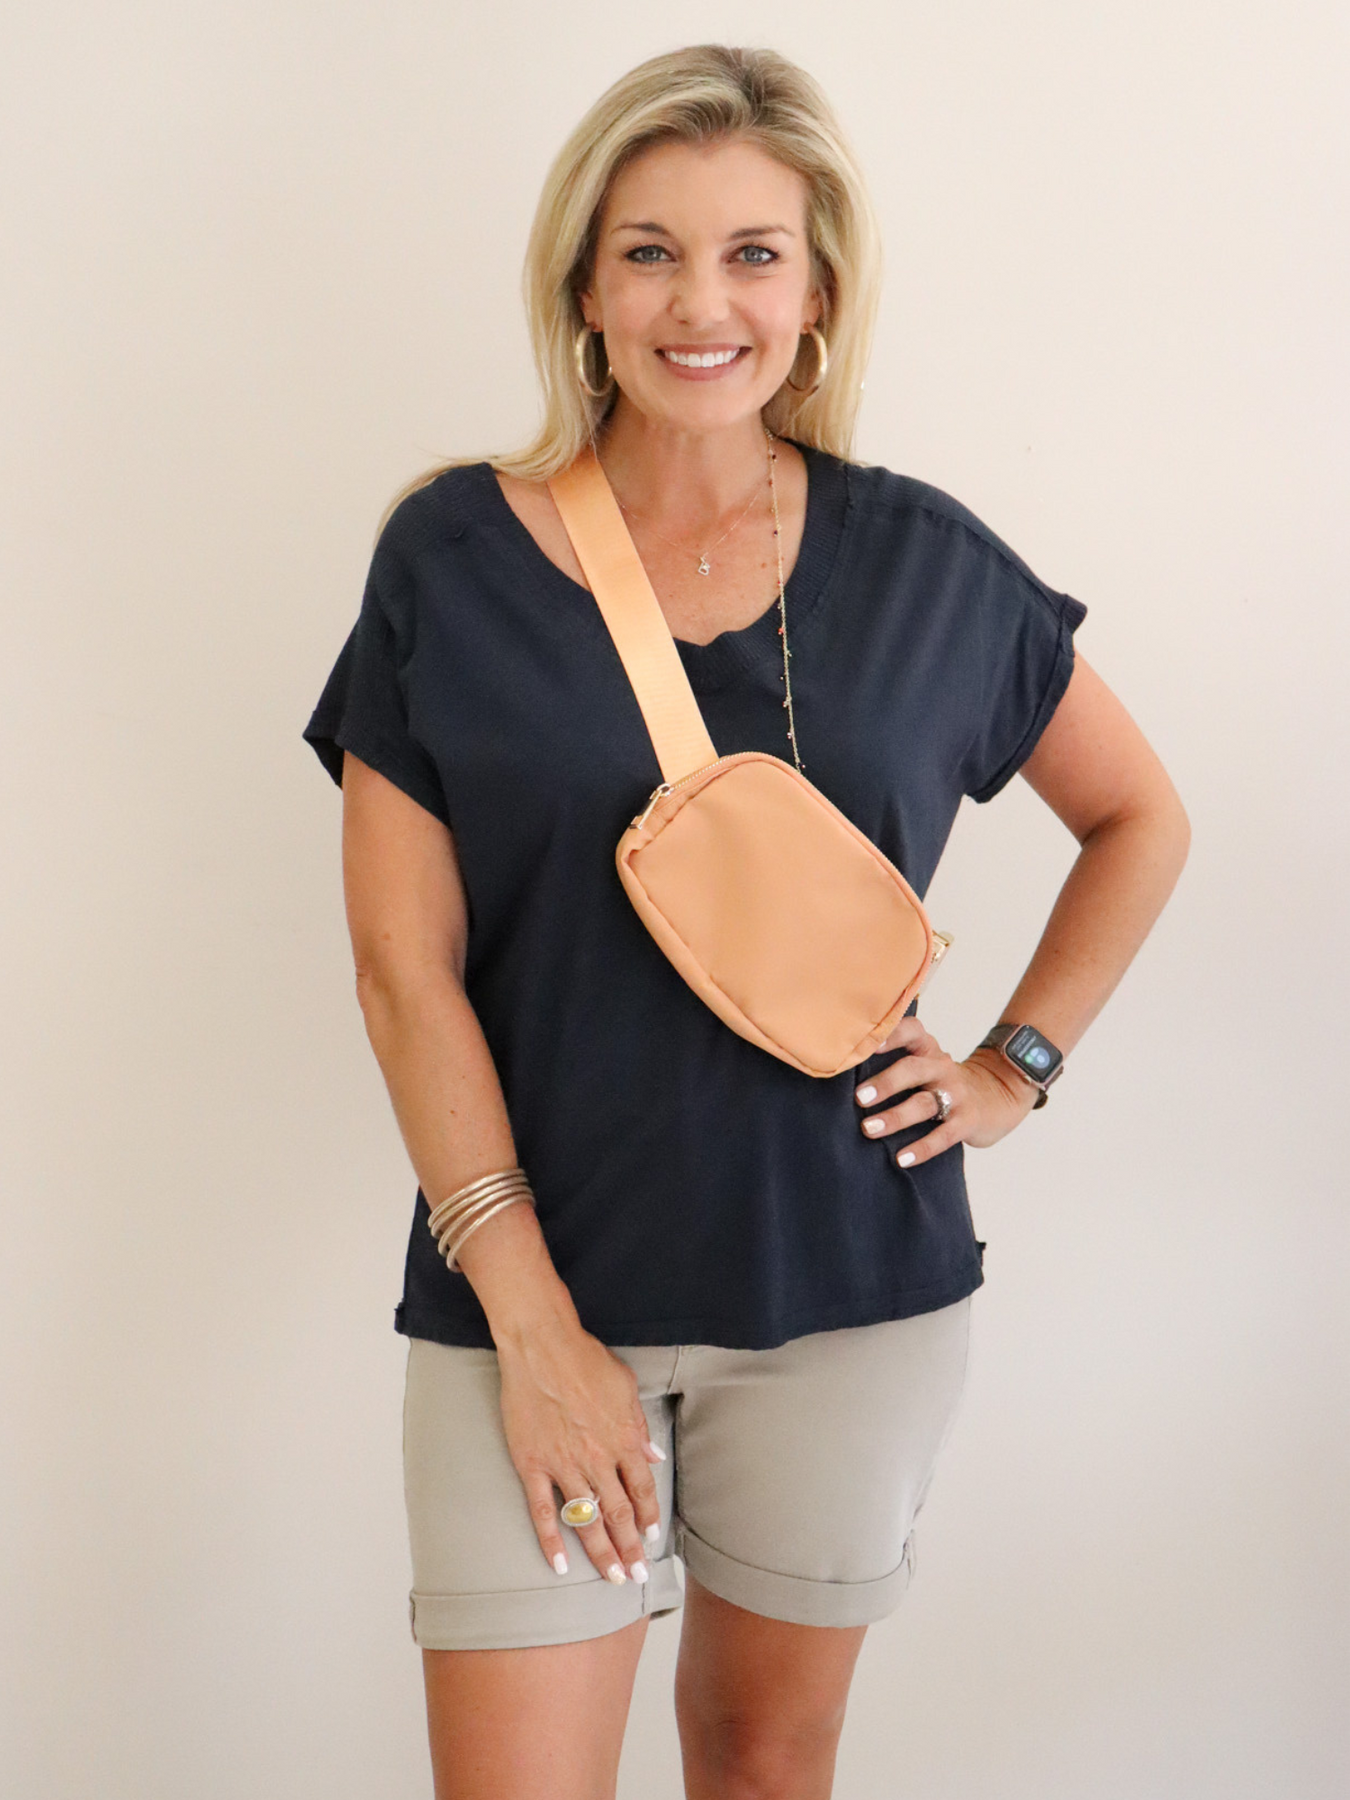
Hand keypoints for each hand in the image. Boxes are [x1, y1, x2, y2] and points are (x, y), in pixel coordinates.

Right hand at [496, 1316, 663, 1583]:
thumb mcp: (626, 1386)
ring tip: (613, 1579)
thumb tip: (654, 1455)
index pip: (642, 1490)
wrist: (541, 1345)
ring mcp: (563, 1465)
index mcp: (623, 1439)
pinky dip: (551, 1541)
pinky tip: (559, 1565)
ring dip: (602, 1553)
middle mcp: (597, 1459)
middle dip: (630, 1549)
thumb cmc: (585, 1359)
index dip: (648, 1518)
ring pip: (586, 1520)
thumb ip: (640, 1425)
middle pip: (619, 1514)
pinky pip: (543, 1511)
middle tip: (637, 1578)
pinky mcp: (532, 1465)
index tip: (651, 1540)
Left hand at [853, 1015, 1039, 1167]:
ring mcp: (956, 1094)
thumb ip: (894, 1061)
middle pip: (913, 1069)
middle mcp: (941, 1067)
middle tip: (858, 1098)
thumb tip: (840, 1071)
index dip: (890, 1034)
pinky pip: (943, 1135)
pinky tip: (901, 1159)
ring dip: (895, 1117)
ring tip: (869, 1129)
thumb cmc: (942, 1080)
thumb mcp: (925, 1061)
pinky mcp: (967, 1120)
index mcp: (927, 1049)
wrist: (998, 1094)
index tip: (867, 1045)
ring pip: (924, 1103)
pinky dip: (922, 1148)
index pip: (911, 1031)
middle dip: (885, 1083)